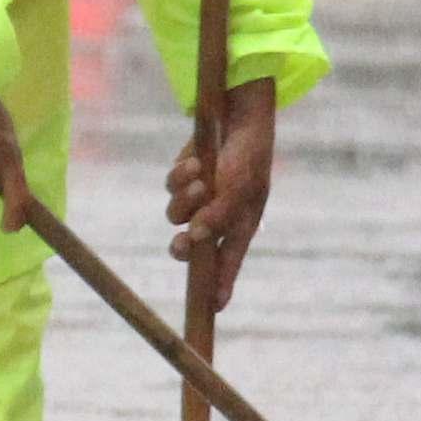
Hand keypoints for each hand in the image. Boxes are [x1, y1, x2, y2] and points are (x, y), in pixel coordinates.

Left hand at [166, 77, 278, 313]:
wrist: (239, 113)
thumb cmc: (249, 154)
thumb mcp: (241, 186)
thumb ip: (221, 214)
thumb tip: (197, 238)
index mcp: (241, 225)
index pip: (228, 264)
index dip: (220, 286)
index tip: (213, 307)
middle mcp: (218, 217)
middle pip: (192, 248)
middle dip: (185, 247)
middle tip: (182, 245)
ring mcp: (199, 198)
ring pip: (176, 215)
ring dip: (185, 200)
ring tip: (201, 178)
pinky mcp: (184, 177)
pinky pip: (171, 187)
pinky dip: (180, 177)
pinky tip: (195, 161)